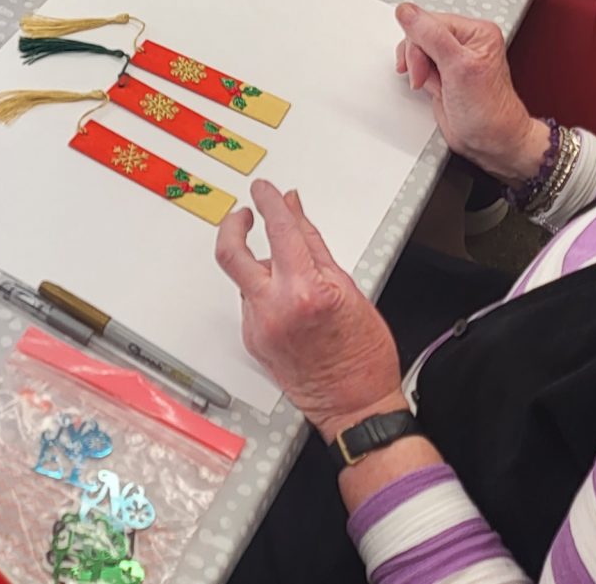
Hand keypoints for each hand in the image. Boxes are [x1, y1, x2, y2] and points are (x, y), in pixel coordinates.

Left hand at [214, 180, 406, 440]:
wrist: (355, 405)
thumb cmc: (364, 354)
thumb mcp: (348, 287)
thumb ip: (313, 243)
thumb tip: (294, 211)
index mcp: (305, 291)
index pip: (279, 230)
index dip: (269, 202)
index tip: (265, 190)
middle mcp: (274, 308)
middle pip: (231, 253)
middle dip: (233, 225)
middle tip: (243, 213)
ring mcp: (258, 326)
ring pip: (243, 279)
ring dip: (259, 266)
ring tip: (291, 276)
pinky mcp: (251, 340)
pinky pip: (249, 302)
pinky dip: (264, 292)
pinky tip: (289, 303)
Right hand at [395, 4, 545, 180]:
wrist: (490, 142)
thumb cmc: (488, 111)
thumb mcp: (458, 68)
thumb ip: (431, 36)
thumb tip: (407, 12)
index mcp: (476, 32)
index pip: (430, 21)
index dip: (420, 42)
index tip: (423, 65)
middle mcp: (466, 42)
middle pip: (421, 34)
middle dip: (418, 57)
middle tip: (426, 76)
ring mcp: (453, 58)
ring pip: (417, 50)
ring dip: (419, 69)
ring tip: (434, 84)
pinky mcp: (443, 74)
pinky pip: (419, 66)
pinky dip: (420, 79)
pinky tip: (433, 89)